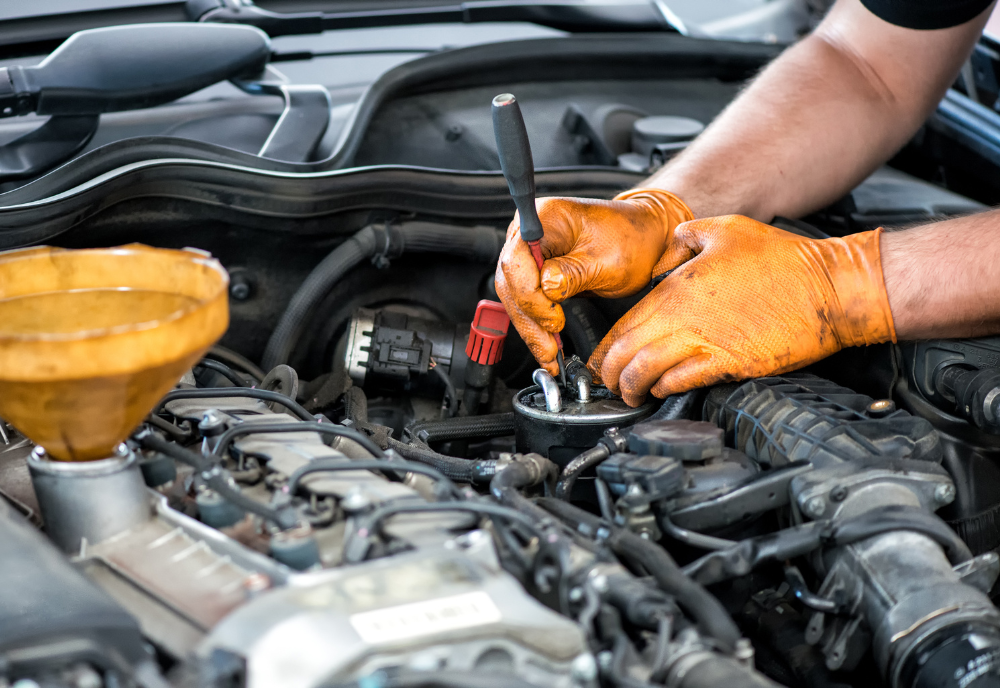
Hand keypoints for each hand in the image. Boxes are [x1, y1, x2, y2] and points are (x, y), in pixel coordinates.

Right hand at [495, 188, 692, 375]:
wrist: (644, 238)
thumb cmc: (631, 239)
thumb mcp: (608, 260)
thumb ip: (573, 273)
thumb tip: (546, 289)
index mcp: (546, 217)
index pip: (517, 260)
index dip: (531, 295)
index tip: (553, 319)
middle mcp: (530, 232)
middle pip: (511, 281)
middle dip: (529, 318)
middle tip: (548, 348)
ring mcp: (530, 252)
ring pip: (514, 296)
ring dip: (530, 327)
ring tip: (548, 354)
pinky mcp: (536, 271)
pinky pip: (526, 300)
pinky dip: (536, 323)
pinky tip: (546, 343)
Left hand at [588, 215, 896, 406]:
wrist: (830, 288)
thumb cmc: (783, 260)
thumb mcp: (725, 229)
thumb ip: (685, 237)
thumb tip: (667, 248)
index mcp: (678, 287)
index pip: (624, 323)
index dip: (605, 347)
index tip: (599, 359)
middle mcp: (685, 317)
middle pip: (627, 352)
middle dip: (609, 374)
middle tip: (606, 383)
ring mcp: (708, 342)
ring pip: (648, 372)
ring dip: (632, 387)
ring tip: (629, 395)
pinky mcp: (731, 363)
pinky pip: (684, 382)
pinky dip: (666, 389)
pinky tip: (662, 390)